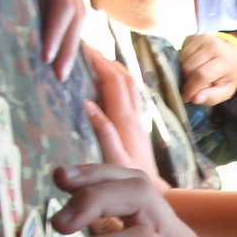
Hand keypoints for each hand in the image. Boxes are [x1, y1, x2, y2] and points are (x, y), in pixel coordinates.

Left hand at [19, 0, 85, 80]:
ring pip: (76, 14)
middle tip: (59, 77)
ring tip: (63, 69)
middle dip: (69, 48)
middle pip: (76, 16)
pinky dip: (66, 30)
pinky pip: (66, 7)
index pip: (63, 4)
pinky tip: (58, 46)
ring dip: (71, 43)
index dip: (56, 32)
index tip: (45, 56)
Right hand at [52, 164, 236, 236]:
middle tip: (58, 223)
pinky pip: (132, 194)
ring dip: (99, 179)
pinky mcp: (157, 233)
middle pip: (144, 197)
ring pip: (139, 185)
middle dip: (100, 198)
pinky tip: (71, 186)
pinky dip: (103, 183)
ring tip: (58, 182)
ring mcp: (171, 234)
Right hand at [85, 45, 170, 190]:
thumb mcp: (114, 159)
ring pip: (128, 83)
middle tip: (84, 46)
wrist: (153, 190)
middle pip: (123, 77)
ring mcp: (138, 118)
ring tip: (93, 58)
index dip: (100, 62)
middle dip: (105, 59)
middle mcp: (134, 115)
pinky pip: (129, 94)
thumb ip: (104, 132)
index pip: (114, 82)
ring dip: (112, 67)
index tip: (83, 47)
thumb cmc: (129, 179)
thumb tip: (88, 104)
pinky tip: (106, 81)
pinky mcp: (137, 124)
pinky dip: (117, 81)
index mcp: (126, 120)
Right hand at [178, 33, 236, 105]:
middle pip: (189, 67)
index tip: (186, 97)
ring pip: (182, 60)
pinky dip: (184, 61)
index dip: (191, 88)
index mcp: (224, 60)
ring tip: (195, 75)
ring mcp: (202, 38)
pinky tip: (193, 64)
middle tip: (195, 85)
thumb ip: (213, 97)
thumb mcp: (227, 91)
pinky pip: (181, 52)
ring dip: (185, 71)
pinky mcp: (194, 36)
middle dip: (188, 80)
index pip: (201, 75)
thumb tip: (195, 98)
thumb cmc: (229, 75)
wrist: (233, 54)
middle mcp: (212, 45)